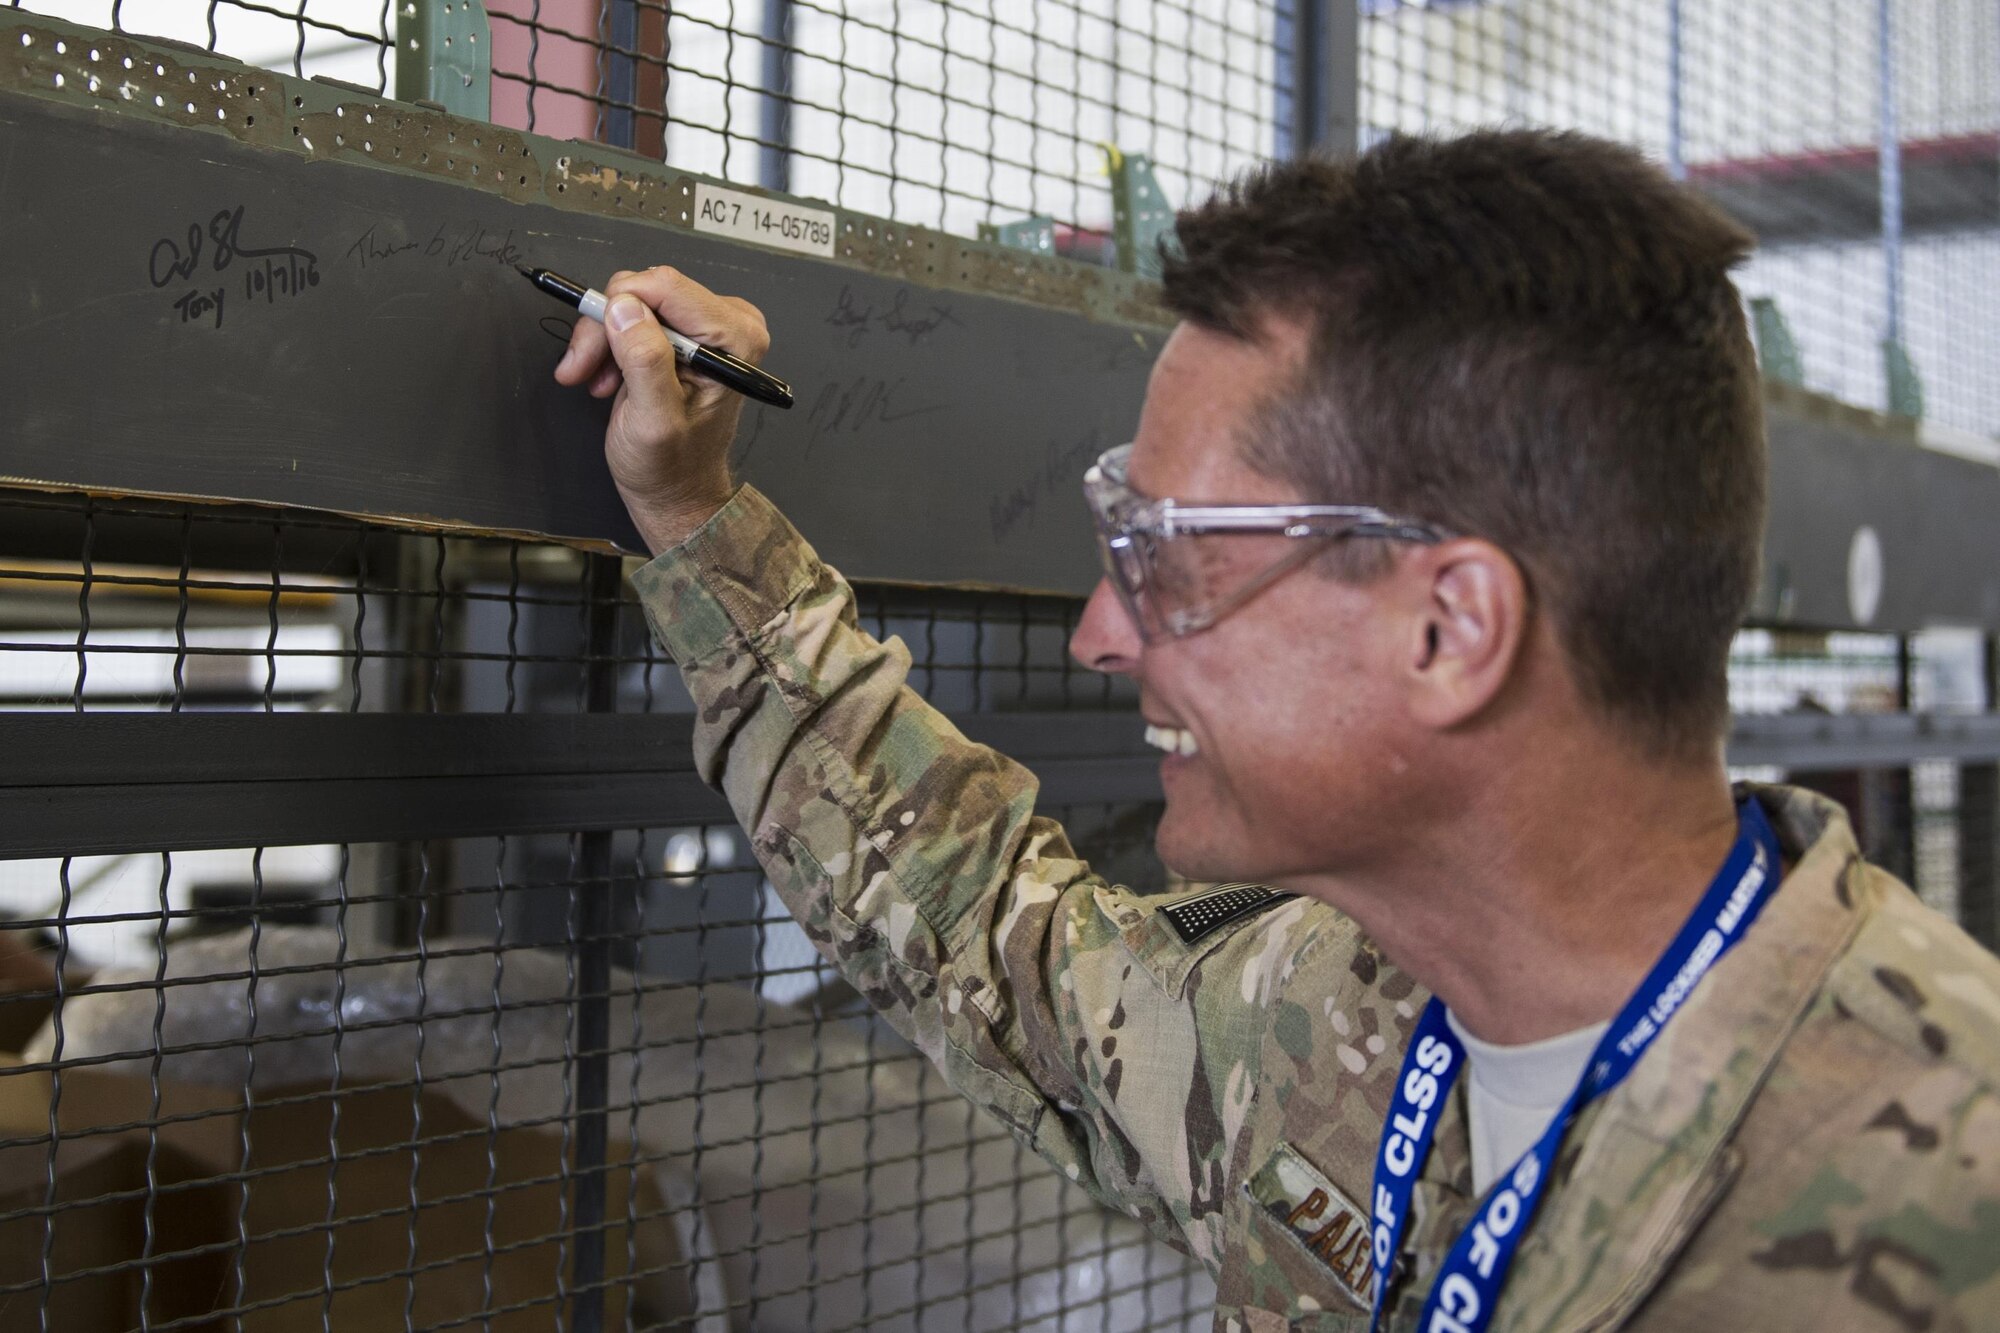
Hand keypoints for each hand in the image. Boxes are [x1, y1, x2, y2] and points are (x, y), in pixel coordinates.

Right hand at [554, 266, 770, 552]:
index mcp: (734, 338)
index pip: (663, 286)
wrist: (675, 490)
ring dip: (603, 340)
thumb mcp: (652, 421)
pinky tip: (606, 378)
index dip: (618, 310)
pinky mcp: (685, 332)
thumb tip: (624, 307)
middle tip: (584, 371)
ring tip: (593, 381)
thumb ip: (644, 361)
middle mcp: (728, 324)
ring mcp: (706, 327)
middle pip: (645, 291)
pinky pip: (633, 314)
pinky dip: (610, 345)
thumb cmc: (670, 467)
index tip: (592, 351)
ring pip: (632, 301)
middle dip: (606, 329)